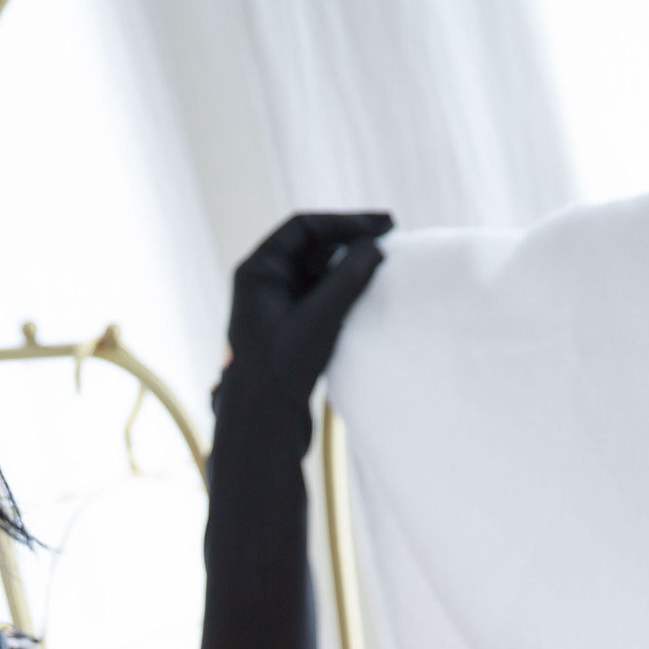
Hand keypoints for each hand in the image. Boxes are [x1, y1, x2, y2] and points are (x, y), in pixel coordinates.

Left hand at [213, 211, 393, 465]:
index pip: (303, 228)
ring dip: (349, 266)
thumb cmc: (281, 373)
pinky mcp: (288, 330)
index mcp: (256, 272)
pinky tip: (368, 295)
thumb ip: (348, 278)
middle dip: (350, 240)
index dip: (345, 221)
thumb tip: (376, 245)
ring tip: (384, 266)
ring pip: (318, 272)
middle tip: (391, 238)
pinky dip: (344, 290)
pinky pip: (320, 297)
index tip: (386, 224)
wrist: (260, 428)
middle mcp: (261, 284)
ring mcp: (274, 307)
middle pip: (311, 246)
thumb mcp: (320, 320)